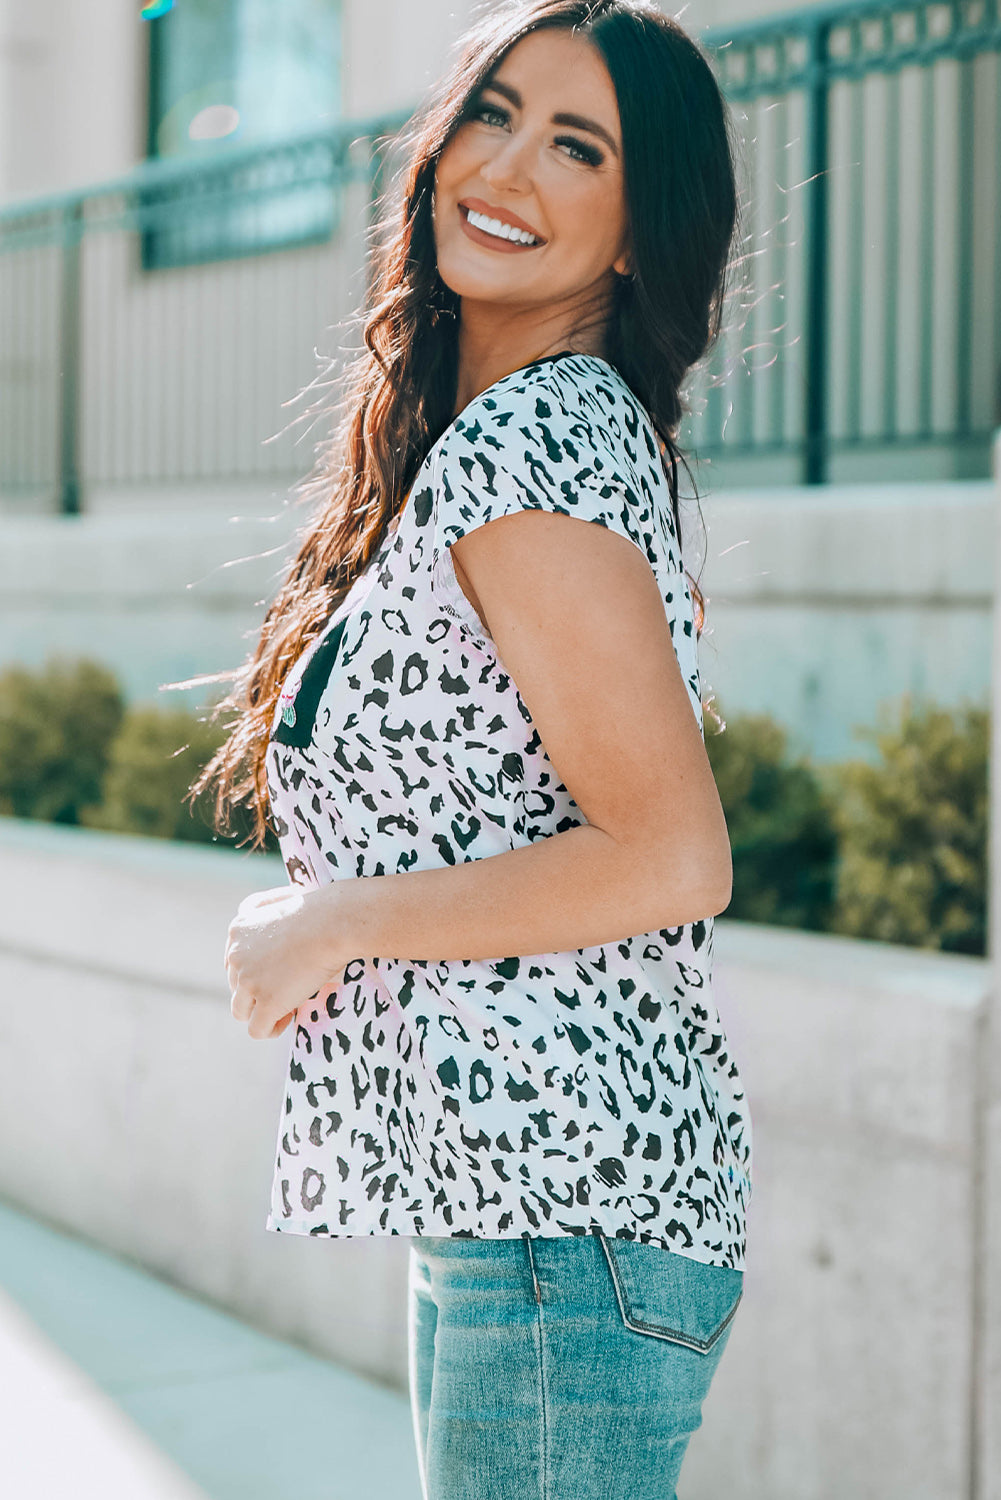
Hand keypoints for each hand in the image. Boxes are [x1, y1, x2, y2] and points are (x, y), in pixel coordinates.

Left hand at [224, 883, 345, 1040]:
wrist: (334, 923)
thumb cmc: (320, 913)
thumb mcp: (280, 906)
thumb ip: (263, 920)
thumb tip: (260, 934)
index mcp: (238, 930)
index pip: (234, 965)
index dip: (254, 974)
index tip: (277, 975)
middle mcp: (236, 956)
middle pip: (236, 987)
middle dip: (259, 992)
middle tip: (288, 989)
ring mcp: (249, 981)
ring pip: (240, 1011)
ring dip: (260, 1012)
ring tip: (284, 1009)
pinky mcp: (267, 1001)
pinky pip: (256, 1029)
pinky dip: (270, 1029)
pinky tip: (287, 1018)